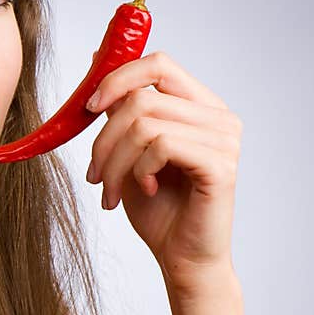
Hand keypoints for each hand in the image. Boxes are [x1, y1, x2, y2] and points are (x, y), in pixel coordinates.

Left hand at [84, 51, 242, 299]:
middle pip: (141, 99)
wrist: (180, 256)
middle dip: (103, 139)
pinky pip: (161, 146)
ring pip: (144, 124)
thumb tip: (97, 58)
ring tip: (108, 190)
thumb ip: (120, 107)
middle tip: (92, 174)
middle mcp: (218, 116)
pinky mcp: (222, 165)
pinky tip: (143, 190)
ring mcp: (225, 139)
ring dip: (113, 162)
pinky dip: (138, 170)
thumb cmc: (155, 206)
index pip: (158, 63)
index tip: (88, 107)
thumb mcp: (127, 148)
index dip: (117, 77)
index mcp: (199, 105)